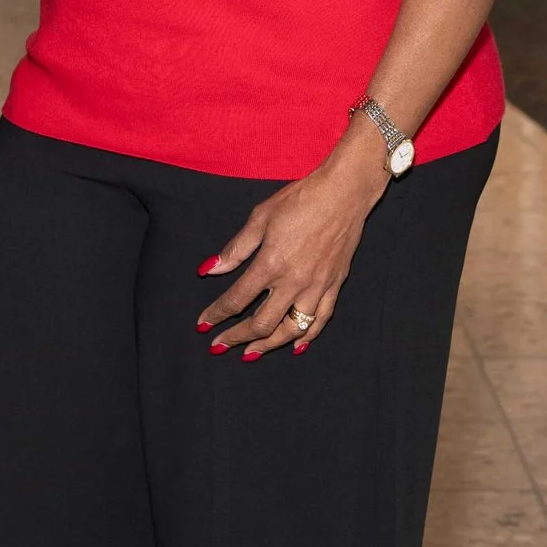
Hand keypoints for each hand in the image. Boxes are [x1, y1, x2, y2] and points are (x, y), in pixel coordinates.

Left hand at [196, 124, 389, 359]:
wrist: (342, 194)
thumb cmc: (299, 200)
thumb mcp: (260, 218)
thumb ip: (236, 249)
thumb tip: (210, 270)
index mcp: (270, 264)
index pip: (237, 299)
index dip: (217, 314)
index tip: (203, 324)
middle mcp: (294, 282)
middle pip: (262, 323)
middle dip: (237, 338)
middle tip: (220, 346)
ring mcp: (317, 287)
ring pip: (291, 329)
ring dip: (269, 345)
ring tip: (251, 353)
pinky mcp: (334, 286)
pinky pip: (320, 320)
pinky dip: (306, 337)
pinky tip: (295, 345)